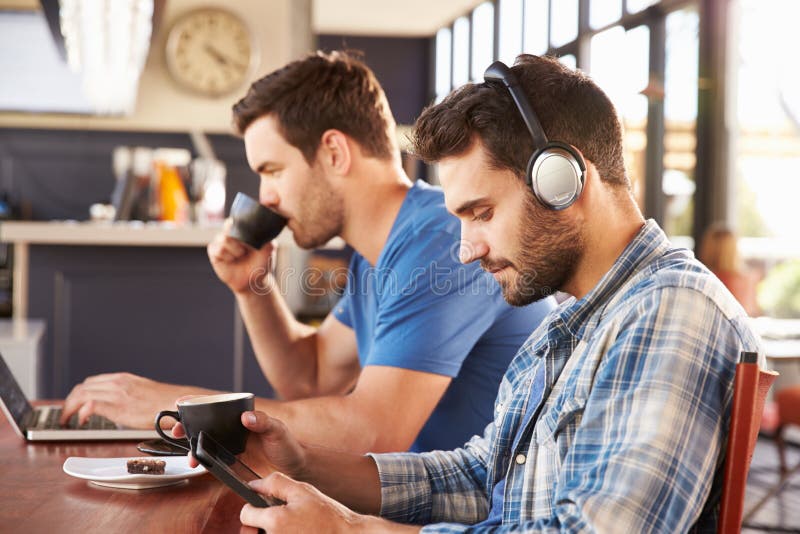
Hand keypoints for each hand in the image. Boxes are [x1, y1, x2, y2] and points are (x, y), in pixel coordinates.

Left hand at [60, 373, 179, 427]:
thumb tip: (114, 405)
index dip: (77, 395)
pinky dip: (82, 412)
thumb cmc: (162, 402)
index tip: (74, 406)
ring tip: (68, 420)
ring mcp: (117, 393)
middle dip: (70, 402)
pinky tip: (82, 421)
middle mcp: (117, 383)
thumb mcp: (139, 392)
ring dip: (70, 408)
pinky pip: (91, 405)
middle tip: (66, 415)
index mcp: (122, 378)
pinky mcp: (119, 406)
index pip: (90, 383)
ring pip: (82, 395)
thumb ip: (124, 395)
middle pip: (82, 388)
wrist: (176, 403)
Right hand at [174, 410, 306, 475]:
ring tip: (191, 456)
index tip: (181, 403)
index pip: (217, 406)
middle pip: (204, 425)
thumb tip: (246, 417)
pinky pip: (212, 461)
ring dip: (193, 448)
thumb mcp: (278, 430)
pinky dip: (203, 463)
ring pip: (205, 444)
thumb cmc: (288, 445)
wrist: (294, 469)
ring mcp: (231, 447)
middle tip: (175, 430)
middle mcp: (233, 430)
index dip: (197, 404)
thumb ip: (264, 422)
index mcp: (242, 417)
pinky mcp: (231, 463)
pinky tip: (200, 465)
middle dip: (186, 426)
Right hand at [207, 219, 274, 294]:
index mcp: (242, 229)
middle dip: (238, 237)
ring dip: (236, 249)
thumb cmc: (260, 263)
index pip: (237, 218)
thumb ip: (267, 236)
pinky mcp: (214, 252)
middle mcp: (230, 233)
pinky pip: (219, 250)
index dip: (240, 223)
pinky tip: (232, 260)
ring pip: (224, 238)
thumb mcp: (269, 249)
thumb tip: (266, 226)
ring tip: (241, 255)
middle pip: (228, 225)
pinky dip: (228, 256)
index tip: (248, 234)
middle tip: (245, 248)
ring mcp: (220, 242)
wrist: (252, 281)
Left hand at [239, 473, 374, 533]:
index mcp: (275, 521)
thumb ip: (275, 483)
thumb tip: (253, 485)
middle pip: (248, 533)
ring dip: (267, 533)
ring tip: (287, 529)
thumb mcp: (303, 491)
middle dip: (257, 525)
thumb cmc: (328, 516)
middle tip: (274, 522)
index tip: (264, 508)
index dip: (253, 508)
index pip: (245, 515)